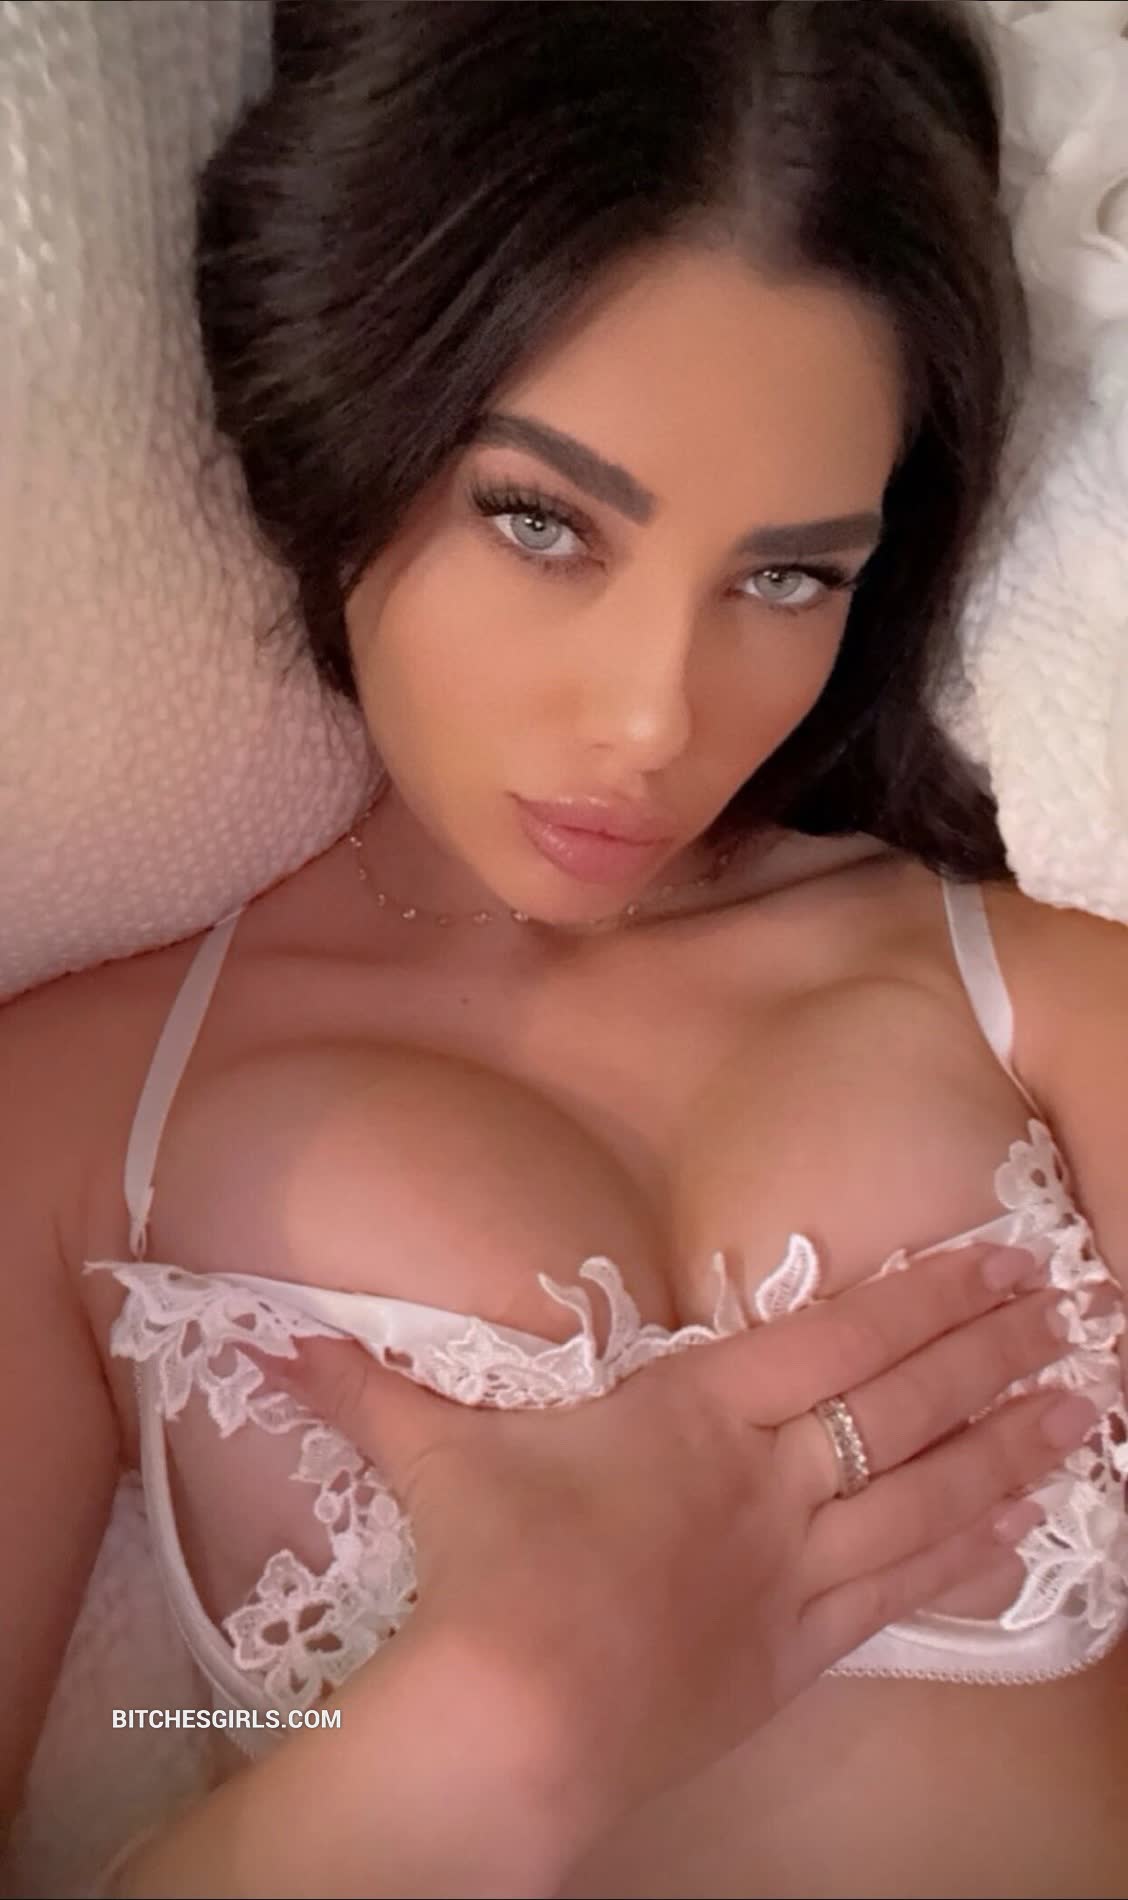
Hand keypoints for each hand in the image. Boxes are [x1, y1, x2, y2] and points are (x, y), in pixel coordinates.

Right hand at [277, 1244, 1088, 1841]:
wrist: (517, 1709)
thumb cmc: (489, 1562)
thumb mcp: (435, 1457)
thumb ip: (374, 1389)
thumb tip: (284, 1344)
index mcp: (697, 1410)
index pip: (838, 1334)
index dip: (924, 1293)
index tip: (995, 1260)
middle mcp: (768, 1476)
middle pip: (904, 1400)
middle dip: (990, 1348)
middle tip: (1071, 1309)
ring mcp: (796, 1565)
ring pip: (930, 1489)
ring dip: (1010, 1442)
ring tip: (1083, 1405)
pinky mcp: (800, 1651)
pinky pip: (908, 1589)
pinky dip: (972, 1548)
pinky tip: (1024, 1522)